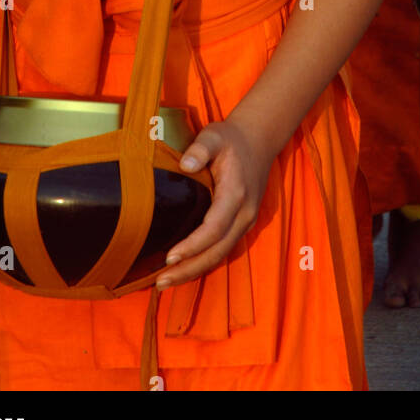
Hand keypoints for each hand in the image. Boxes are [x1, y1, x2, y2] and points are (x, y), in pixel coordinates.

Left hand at [155, 117, 273, 289]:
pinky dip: (202, 262)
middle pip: (217, 251)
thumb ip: (200, 149)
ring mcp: (245, 221)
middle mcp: (244, 213)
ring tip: (165, 283)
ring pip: (220, 255)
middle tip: (160, 283)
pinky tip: (182, 269)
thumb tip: (185, 165)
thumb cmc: (231, 139)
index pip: (214, 228)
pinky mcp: (241, 224)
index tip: (169, 257)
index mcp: (236, 193)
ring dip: (194, 271)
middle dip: (189, 269)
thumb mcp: (214, 135)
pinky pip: (222, 249)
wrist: (259, 140)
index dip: (193, 246)